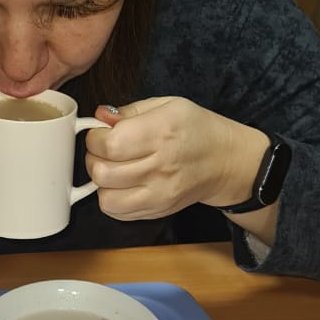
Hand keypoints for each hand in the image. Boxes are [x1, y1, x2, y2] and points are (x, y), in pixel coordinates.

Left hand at [84, 97, 270, 220]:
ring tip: (112, 168)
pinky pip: (117, 213)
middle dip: (94, 158)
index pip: (110, 144)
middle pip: (103, 172)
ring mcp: (160, 193)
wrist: (225, 161)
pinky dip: (112, 199)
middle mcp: (161, 165)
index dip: (95, 138)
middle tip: (104, 150)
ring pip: (106, 198)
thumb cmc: (196, 130)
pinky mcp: (158, 210)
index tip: (100, 134)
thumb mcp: (168, 105)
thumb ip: (129, 111)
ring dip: (101, 182)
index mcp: (162, 132)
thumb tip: (99, 117)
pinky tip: (122, 184)